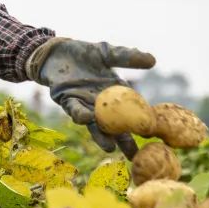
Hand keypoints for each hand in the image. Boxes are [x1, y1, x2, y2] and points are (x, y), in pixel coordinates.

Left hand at [27, 37, 155, 157]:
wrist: (54, 51)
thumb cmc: (82, 53)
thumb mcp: (108, 53)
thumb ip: (127, 57)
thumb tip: (153, 60)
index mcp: (115, 93)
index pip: (132, 112)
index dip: (142, 122)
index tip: (153, 134)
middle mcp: (101, 104)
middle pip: (115, 126)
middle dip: (123, 141)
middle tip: (134, 156)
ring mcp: (84, 104)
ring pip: (94, 124)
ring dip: (100, 136)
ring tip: (109, 147)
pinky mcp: (66, 100)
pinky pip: (74, 110)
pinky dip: (81, 114)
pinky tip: (88, 119)